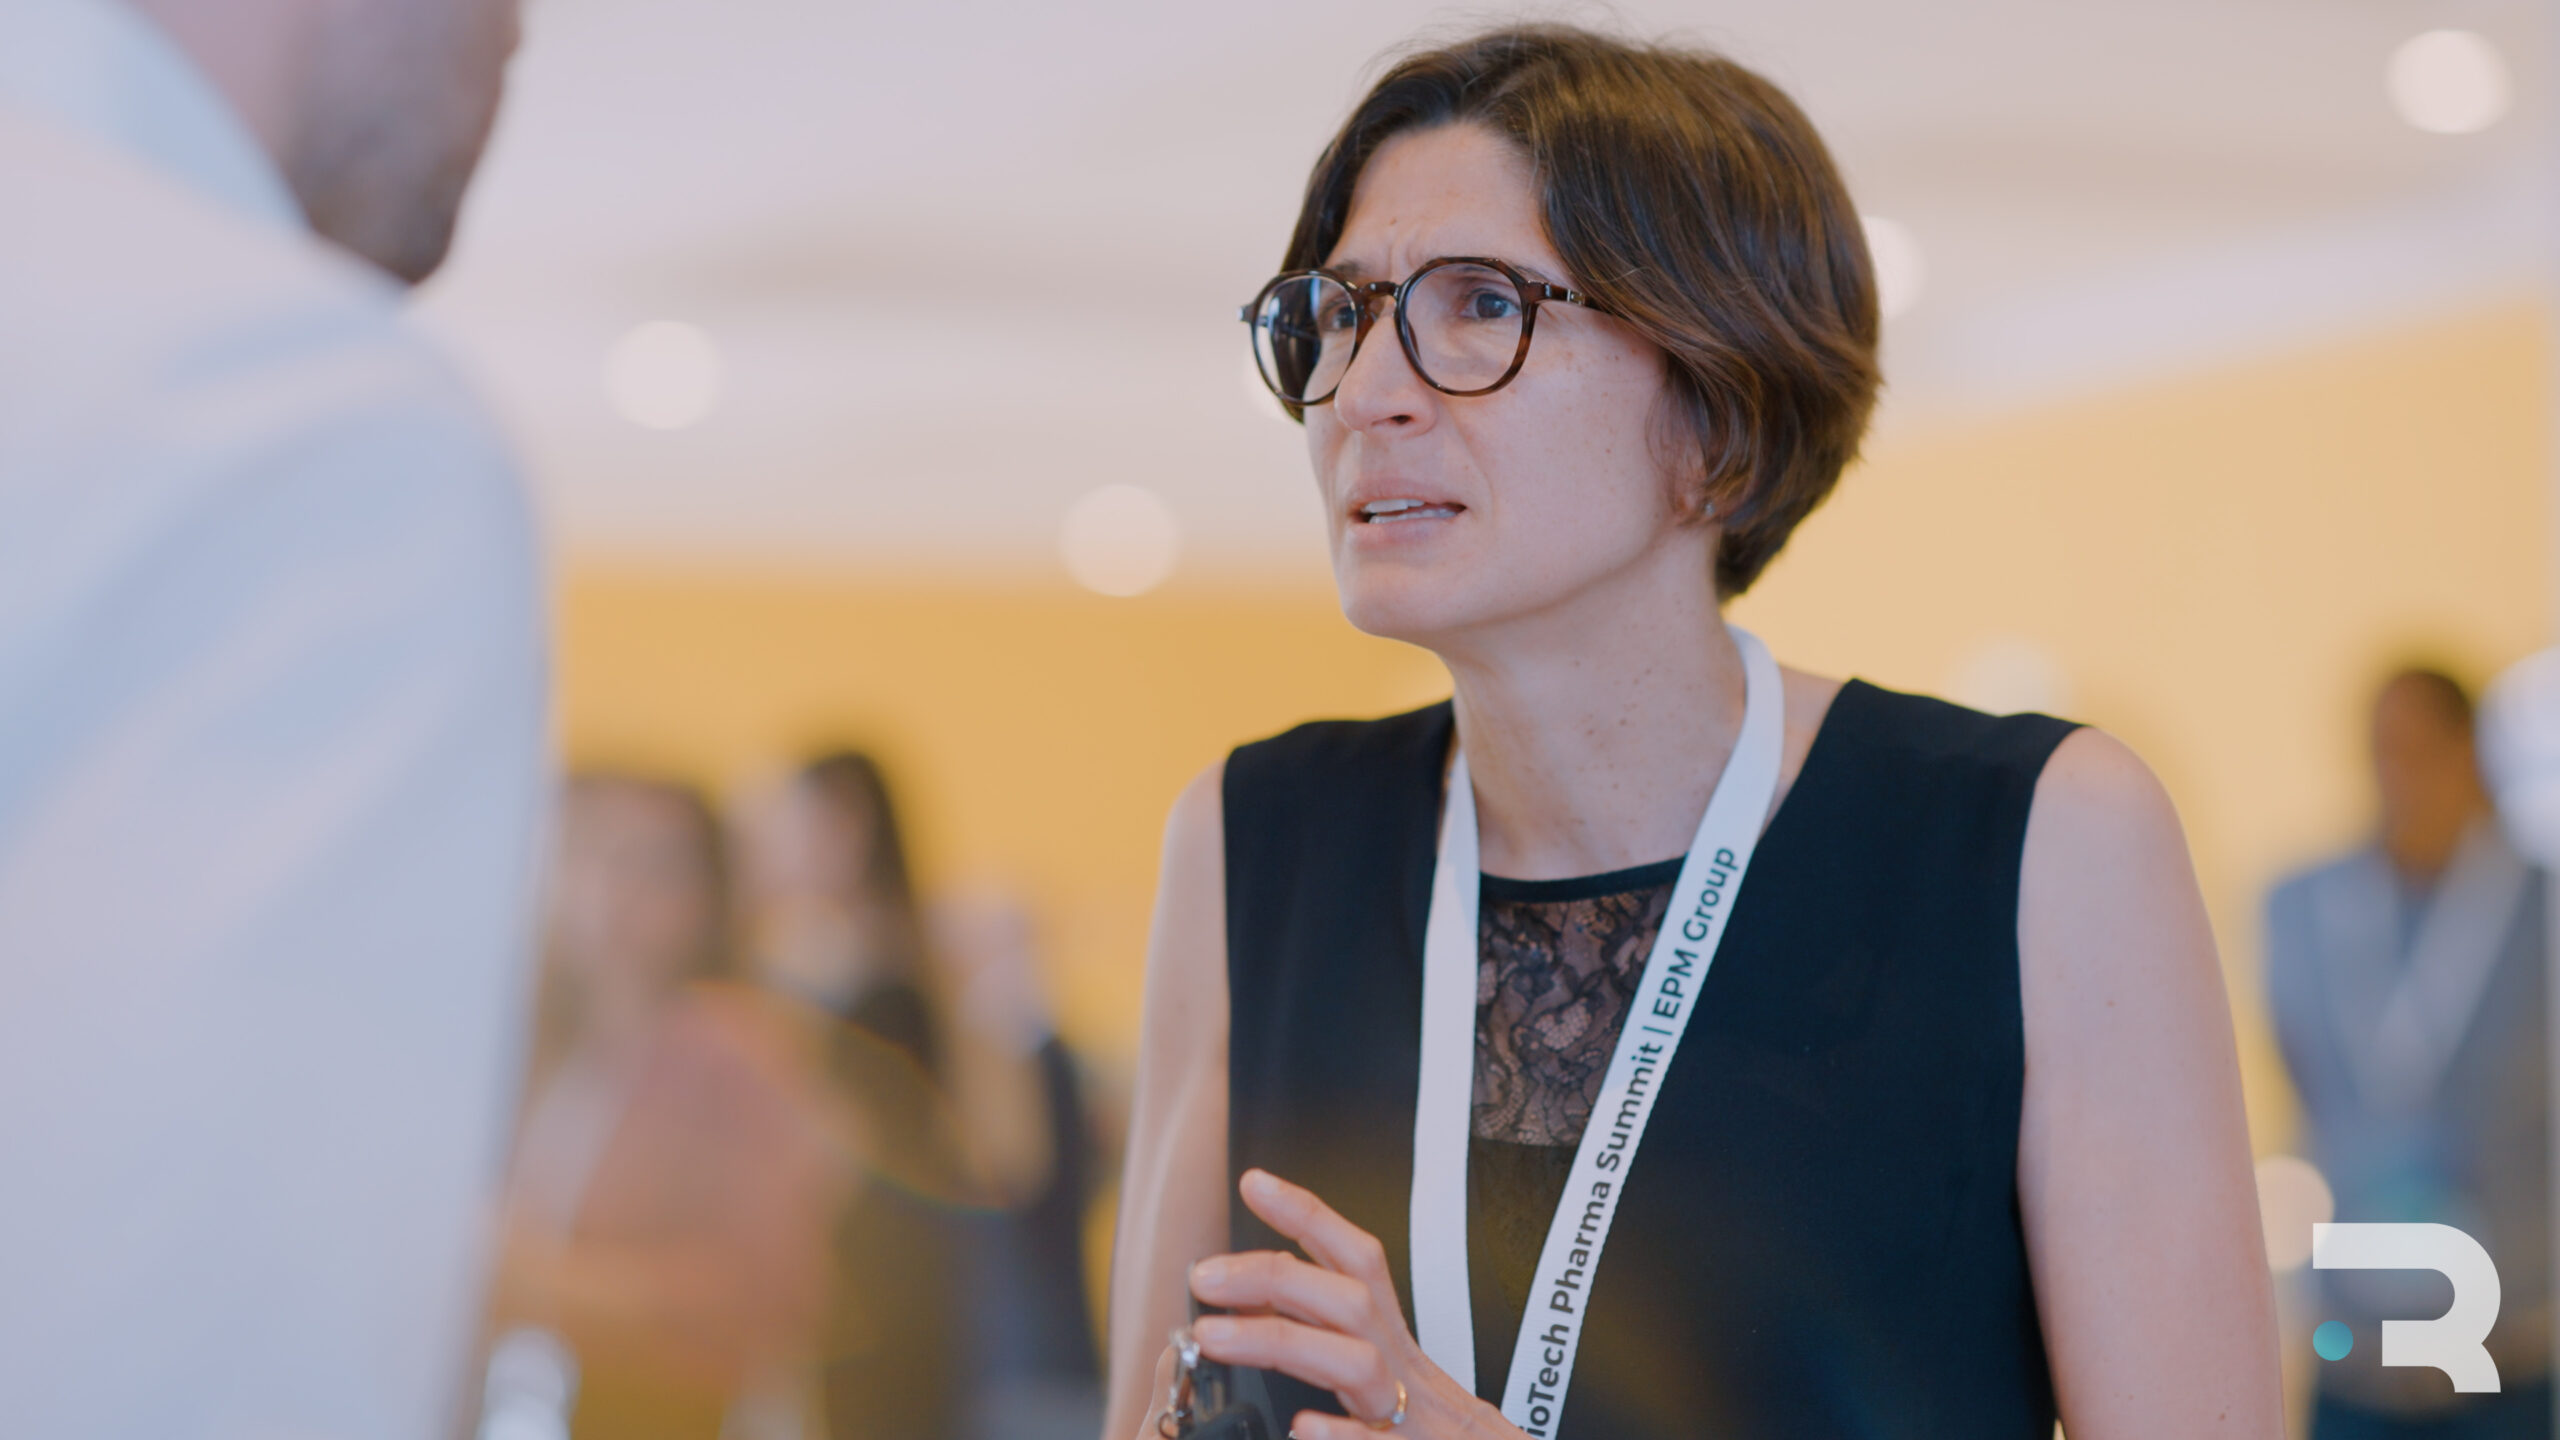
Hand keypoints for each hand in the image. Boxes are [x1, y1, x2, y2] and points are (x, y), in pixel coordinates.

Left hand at [1188, 1169, 1524, 1439]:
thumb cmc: (1437, 1437)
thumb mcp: (1391, 1381)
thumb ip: (1330, 1343)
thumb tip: (1255, 1308)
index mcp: (1394, 1347)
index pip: (1357, 1263)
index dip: (1308, 1217)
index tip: (1256, 1184)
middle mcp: (1407, 1373)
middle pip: (1349, 1300)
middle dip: (1273, 1275)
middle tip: (1204, 1275)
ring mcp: (1417, 1420)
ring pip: (1359, 1363)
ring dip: (1280, 1339)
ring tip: (1214, 1337)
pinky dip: (1346, 1434)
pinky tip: (1304, 1427)